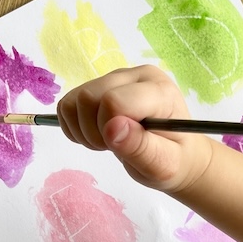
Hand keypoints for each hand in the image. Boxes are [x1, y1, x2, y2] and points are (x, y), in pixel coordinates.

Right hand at [57, 65, 211, 194]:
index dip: (108, 130)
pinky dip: (74, 126)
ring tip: (107, 142)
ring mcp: (115, 78)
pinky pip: (67, 104)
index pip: (114, 100)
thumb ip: (140, 147)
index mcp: (159, 91)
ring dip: (82, 130)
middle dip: (92, 131)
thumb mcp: (163, 165)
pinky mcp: (99, 86)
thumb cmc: (172, 160)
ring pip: (73, 100)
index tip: (122, 147)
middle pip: (88, 97)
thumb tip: (112, 128)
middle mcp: (136, 76)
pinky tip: (97, 134)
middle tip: (112, 147)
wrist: (175, 153)